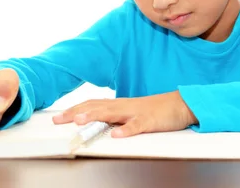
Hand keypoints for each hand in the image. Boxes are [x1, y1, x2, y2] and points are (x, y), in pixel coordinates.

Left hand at [52, 91, 197, 137]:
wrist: (181, 104)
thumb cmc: (155, 110)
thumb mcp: (131, 114)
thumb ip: (115, 119)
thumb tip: (95, 126)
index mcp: (119, 105)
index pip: (93, 105)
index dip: (75, 109)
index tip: (58, 117)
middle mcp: (124, 106)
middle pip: (97, 107)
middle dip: (76, 112)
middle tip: (58, 119)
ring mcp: (137, 112)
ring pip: (113, 113)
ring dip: (94, 116)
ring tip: (79, 121)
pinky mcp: (150, 121)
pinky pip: (137, 125)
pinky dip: (126, 130)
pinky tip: (116, 134)